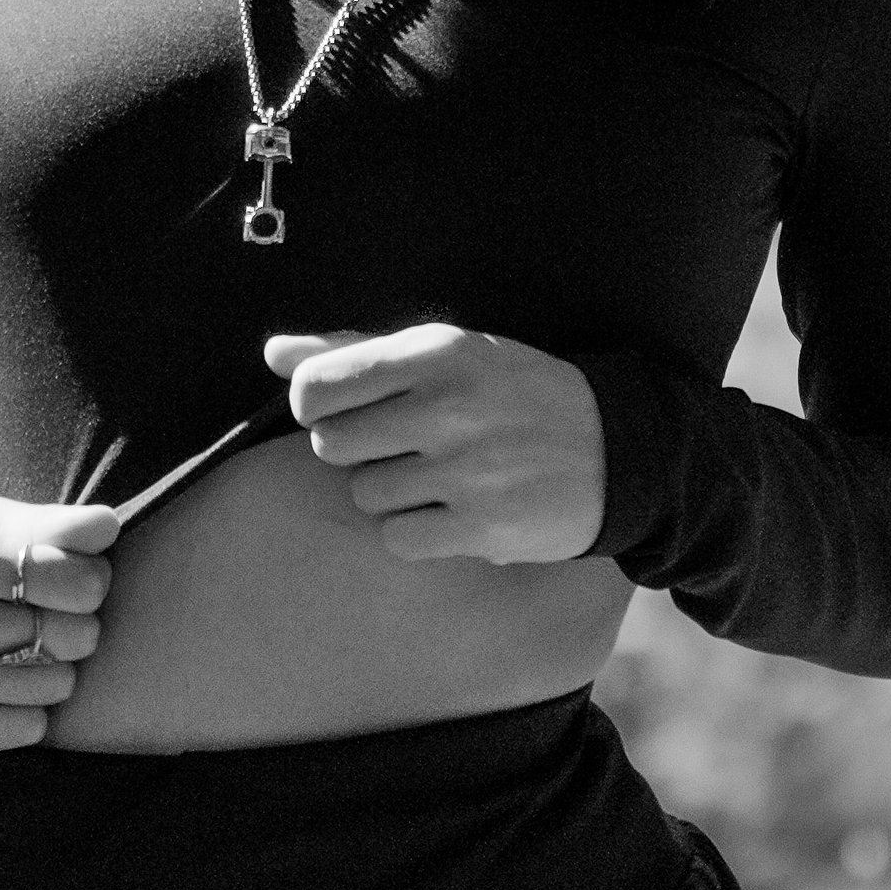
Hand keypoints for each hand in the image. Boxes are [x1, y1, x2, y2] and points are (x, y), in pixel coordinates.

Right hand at [0, 497, 118, 749]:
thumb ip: (50, 523)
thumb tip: (110, 527)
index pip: (75, 580)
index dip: (91, 577)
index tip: (74, 576)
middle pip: (74, 634)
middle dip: (77, 622)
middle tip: (51, 614)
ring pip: (57, 685)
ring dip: (55, 667)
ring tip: (25, 648)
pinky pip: (28, 728)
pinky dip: (28, 708)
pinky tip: (1, 683)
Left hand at [265, 324, 606, 566]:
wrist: (616, 449)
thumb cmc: (515, 393)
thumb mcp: (448, 354)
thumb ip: (357, 351)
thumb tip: (274, 353)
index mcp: (437, 353)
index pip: (316, 387)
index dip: (317, 405)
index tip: (347, 409)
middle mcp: (449, 409)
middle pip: (331, 446)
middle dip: (357, 448)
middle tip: (405, 443)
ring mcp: (466, 471)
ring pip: (364, 494)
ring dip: (391, 491)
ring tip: (440, 474)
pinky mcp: (481, 528)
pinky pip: (397, 538)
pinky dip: (415, 531)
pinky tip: (452, 510)